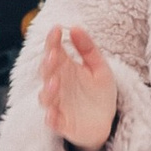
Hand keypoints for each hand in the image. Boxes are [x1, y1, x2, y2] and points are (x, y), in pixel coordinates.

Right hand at [38, 22, 118, 150]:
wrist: (105, 122)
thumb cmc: (99, 93)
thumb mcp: (100, 68)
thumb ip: (88, 49)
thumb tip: (76, 27)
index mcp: (65, 68)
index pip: (54, 51)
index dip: (53, 40)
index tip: (57, 29)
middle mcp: (57, 84)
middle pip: (46, 72)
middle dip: (48, 63)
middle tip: (54, 54)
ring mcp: (57, 104)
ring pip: (45, 97)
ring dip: (47, 90)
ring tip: (55, 82)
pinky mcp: (61, 123)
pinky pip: (51, 121)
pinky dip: (50, 118)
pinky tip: (52, 114)